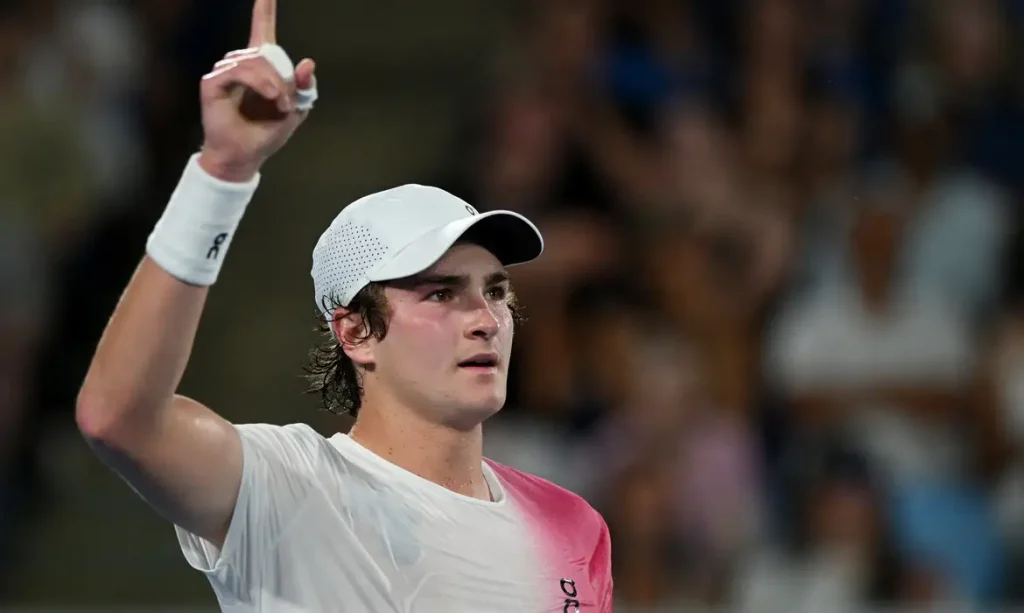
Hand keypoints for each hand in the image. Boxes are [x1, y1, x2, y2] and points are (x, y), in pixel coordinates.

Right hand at [197, 0, 315, 181]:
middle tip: (287, 103)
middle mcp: (239, 65)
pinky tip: (270, 97)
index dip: (264, 9)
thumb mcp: (295, 110)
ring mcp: (224, 72)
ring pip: (254, 61)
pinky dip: (260, 84)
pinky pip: (240, 72)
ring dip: (274, 84)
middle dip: (283, 78)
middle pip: (266, 52)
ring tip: (280, 105)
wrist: (245, 157)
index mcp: (260, 68)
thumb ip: (304, 87)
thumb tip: (307, 62)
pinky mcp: (212, 83)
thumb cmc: (266, 134)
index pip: (262, 30)